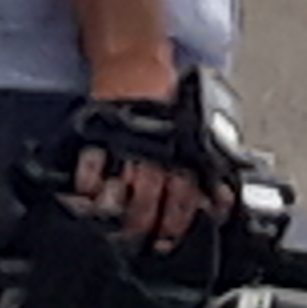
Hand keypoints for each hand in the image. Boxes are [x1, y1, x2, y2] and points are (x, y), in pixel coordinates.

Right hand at [68, 64, 211, 253]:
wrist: (135, 64)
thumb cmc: (166, 96)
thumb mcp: (193, 128)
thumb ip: (204, 163)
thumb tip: (221, 200)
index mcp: (181, 151)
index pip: (184, 195)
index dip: (178, 222)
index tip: (170, 240)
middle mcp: (154, 153)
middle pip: (150, 200)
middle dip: (145, 226)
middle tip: (140, 242)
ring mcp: (125, 148)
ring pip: (121, 191)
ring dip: (116, 215)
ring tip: (111, 229)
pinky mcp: (98, 139)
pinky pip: (90, 169)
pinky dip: (87, 188)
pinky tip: (85, 201)